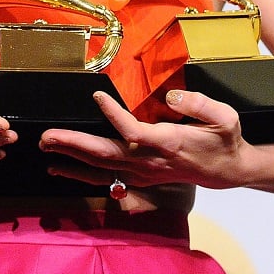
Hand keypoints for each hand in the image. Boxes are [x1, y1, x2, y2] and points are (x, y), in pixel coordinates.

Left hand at [38, 90, 249, 190]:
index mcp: (168, 142)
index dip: (114, 115)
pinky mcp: (138, 177)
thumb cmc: (224, 140)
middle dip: (74, 145)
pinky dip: (79, 173)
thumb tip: (173, 97)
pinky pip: (104, 177)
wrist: (227, 171)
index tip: (97, 96)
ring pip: (101, 167)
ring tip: (46, 147)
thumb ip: (199, 104)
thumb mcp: (224, 118)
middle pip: (107, 154)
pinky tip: (59, 168)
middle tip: (47, 136)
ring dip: (70, 159)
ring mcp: (142, 173)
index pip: (134, 132)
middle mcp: (150, 161)